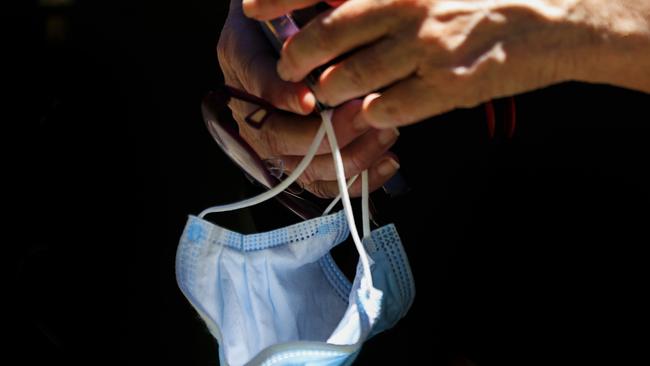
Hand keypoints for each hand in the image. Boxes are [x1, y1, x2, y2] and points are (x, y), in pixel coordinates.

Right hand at [218, 1, 399, 197]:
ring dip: (346, 156)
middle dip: (322, 134)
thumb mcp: (293, 4)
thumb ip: (299, 13)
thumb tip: (328, 28)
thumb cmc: (297, 11)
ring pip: (300, 168)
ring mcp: (272, 138)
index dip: (280, 95)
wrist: (294, 29)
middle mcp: (249, 105)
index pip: (254, 82)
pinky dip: (357, 178)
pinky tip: (387, 161)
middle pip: (274, 136)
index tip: (309, 102)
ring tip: (384, 133)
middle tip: (362, 115)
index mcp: (241, 58)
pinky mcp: (299, 160)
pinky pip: (322, 182)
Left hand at [244, 0, 649, 127]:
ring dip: (330, 92)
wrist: (551, 18)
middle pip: (321, 39)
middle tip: (290, 69)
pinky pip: (383, 110)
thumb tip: (333, 6)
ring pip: (345, 82)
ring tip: (330, 93)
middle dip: (295, 61)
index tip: (252, 8)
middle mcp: (402, 7)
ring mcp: (420, 51)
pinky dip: (370, 114)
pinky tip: (374, 111)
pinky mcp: (441, 89)